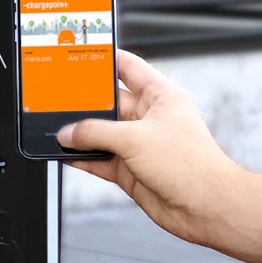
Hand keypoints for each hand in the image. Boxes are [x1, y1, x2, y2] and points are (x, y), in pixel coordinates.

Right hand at [56, 49, 261, 262]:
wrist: (205, 207)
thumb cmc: (190, 166)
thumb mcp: (136, 139)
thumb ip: (97, 133)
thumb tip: (71, 132)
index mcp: (160, 96)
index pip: (127, 67)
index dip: (104, 59)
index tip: (80, 55)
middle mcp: (149, 118)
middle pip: (109, 103)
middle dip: (84, 102)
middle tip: (58, 97)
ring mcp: (139, 144)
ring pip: (101, 133)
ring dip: (81, 133)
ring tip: (56, 128)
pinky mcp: (131, 169)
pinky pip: (100, 159)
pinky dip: (83, 157)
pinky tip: (66, 153)